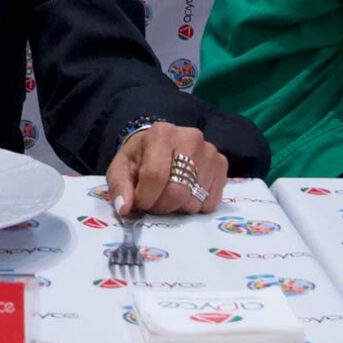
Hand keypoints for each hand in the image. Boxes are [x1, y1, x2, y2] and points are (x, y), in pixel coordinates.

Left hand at [105, 121, 225, 216]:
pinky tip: (185, 193)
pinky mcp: (222, 166)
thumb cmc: (140, 157)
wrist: (162, 145)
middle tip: (154, 203)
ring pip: (194, 201)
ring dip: (177, 208)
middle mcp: (191, 138)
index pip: (154, 176)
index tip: (139, 202)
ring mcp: (210, 152)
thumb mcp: (121, 168)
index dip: (145, 198)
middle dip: (161, 206)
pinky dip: (195, 206)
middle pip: (177, 192)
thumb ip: (119, 187)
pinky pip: (210, 202)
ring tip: (168, 194)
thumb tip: (125, 208)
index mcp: (161, 133)